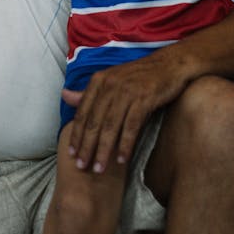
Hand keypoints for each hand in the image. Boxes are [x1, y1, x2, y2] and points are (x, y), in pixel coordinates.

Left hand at [62, 50, 187, 172]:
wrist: (169, 64)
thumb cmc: (138, 76)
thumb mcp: (111, 80)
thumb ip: (88, 92)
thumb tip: (64, 96)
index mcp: (99, 80)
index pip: (83, 112)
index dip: (76, 134)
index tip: (72, 154)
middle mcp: (110, 85)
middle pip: (94, 121)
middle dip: (86, 146)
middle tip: (82, 167)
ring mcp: (126, 91)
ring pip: (110, 126)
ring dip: (103, 150)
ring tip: (98, 169)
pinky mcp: (143, 98)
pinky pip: (131, 126)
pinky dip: (125, 144)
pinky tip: (121, 160)